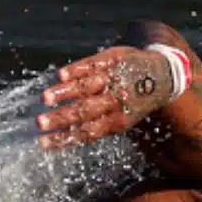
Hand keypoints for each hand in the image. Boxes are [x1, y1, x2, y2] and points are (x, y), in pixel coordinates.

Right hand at [35, 46, 168, 149]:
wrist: (162, 75)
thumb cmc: (132, 101)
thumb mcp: (123, 118)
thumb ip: (96, 125)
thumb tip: (60, 137)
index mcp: (118, 120)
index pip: (86, 132)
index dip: (64, 138)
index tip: (42, 142)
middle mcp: (116, 100)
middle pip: (85, 111)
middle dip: (61, 118)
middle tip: (39, 123)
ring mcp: (115, 79)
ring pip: (87, 87)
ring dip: (65, 92)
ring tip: (44, 98)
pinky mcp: (114, 59)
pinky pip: (93, 64)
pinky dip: (77, 70)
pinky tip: (60, 75)